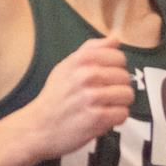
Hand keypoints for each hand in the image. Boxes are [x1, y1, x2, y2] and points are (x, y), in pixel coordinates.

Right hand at [25, 37, 133, 159]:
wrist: (37, 127)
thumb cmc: (54, 97)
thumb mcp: (66, 66)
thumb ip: (91, 49)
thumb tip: (115, 39)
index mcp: (81, 60)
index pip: (118, 57)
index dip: (116, 68)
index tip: (107, 76)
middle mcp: (87, 75)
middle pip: (125, 77)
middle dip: (117, 87)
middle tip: (104, 95)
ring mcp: (92, 97)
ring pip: (127, 95)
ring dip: (118, 103)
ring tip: (105, 106)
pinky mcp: (97, 118)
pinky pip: (123, 113)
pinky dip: (115, 118)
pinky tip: (104, 118)